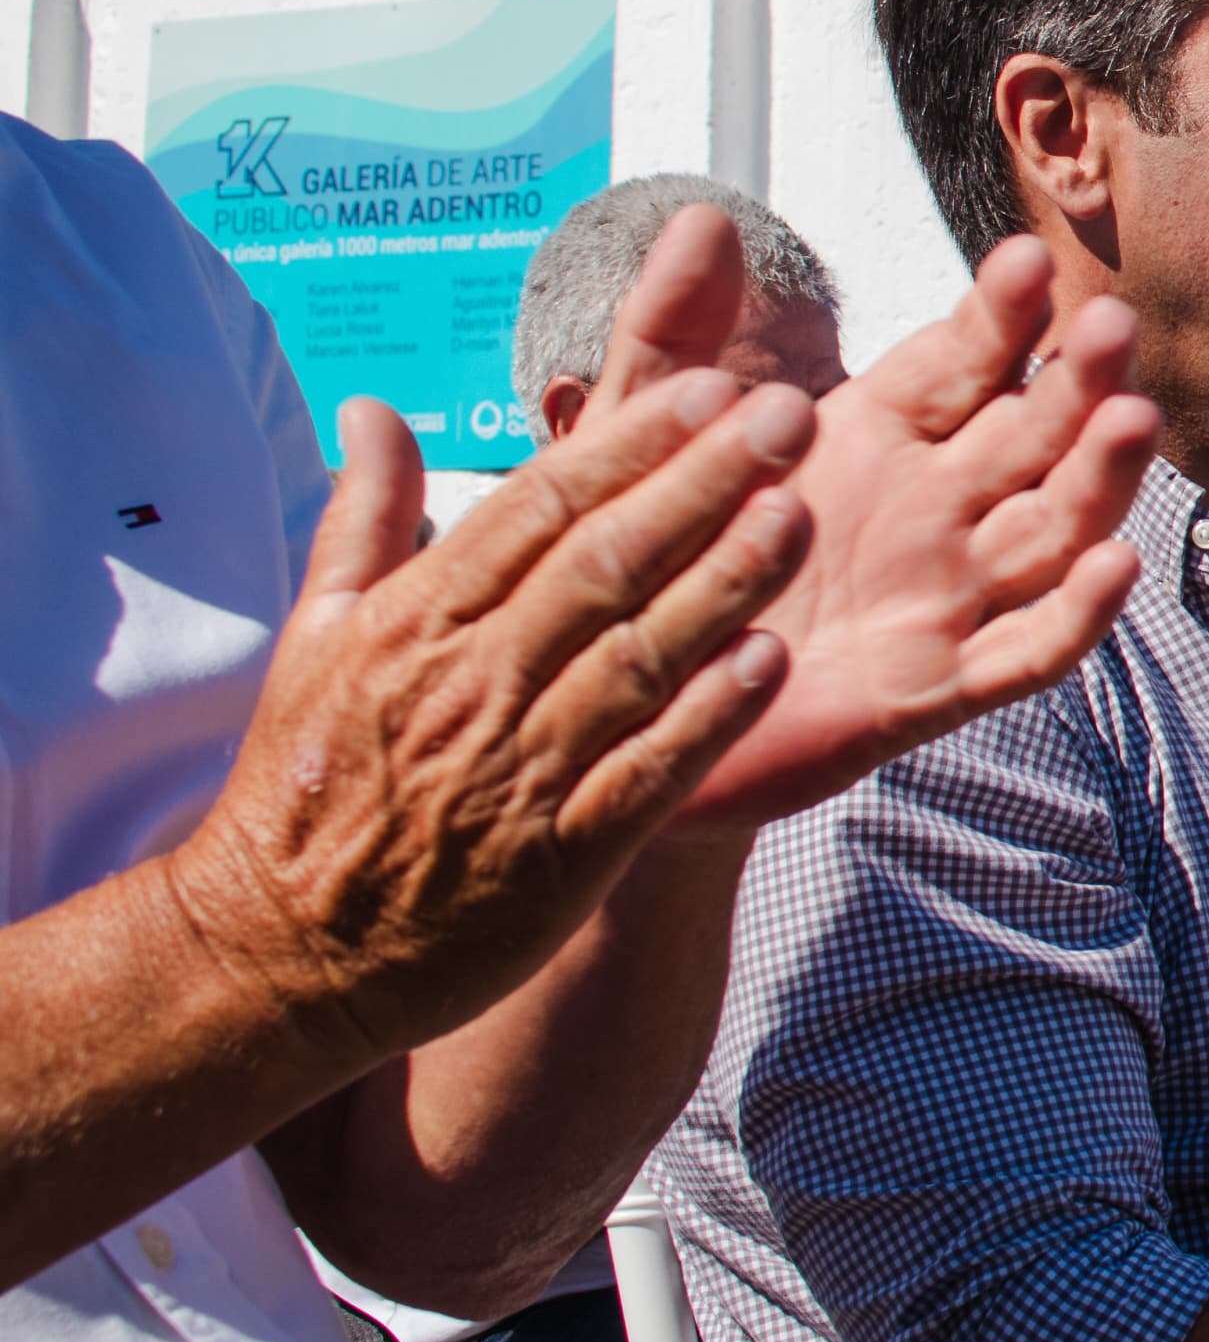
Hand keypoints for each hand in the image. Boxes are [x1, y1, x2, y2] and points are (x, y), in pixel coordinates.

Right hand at [162, 377, 816, 1070]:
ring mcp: (517, 770)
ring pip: (637, 658)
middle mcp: (470, 682)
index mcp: (414, 621)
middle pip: (603, 564)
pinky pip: (647, 773)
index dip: (631, 443)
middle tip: (789, 414)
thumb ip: (362, 519)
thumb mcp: (313, 638)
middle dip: (702, 484)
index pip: (539, 508)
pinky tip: (771, 660)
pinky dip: (708, 717)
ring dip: (722, 584)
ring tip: (797, 514)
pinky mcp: (559, 857)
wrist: (277, 953)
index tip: (709, 387)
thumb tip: (371, 410)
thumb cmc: (303, 785)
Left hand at [582, 220, 1163, 831]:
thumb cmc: (646, 568)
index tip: (1026, 263)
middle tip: (1110, 324)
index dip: (998, 317)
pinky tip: (1112, 566)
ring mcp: (941, 597)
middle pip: (1030, 436)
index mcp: (869, 437)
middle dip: (1075, 380)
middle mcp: (926, 510)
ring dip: (1099, 477)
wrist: (625, 711)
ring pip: (1049, 530)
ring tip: (1133, 420)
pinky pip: (1024, 653)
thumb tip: (702, 217)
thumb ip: (672, 332)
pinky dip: (1076, 615)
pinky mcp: (933, 689)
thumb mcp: (641, 439)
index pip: (958, 362)